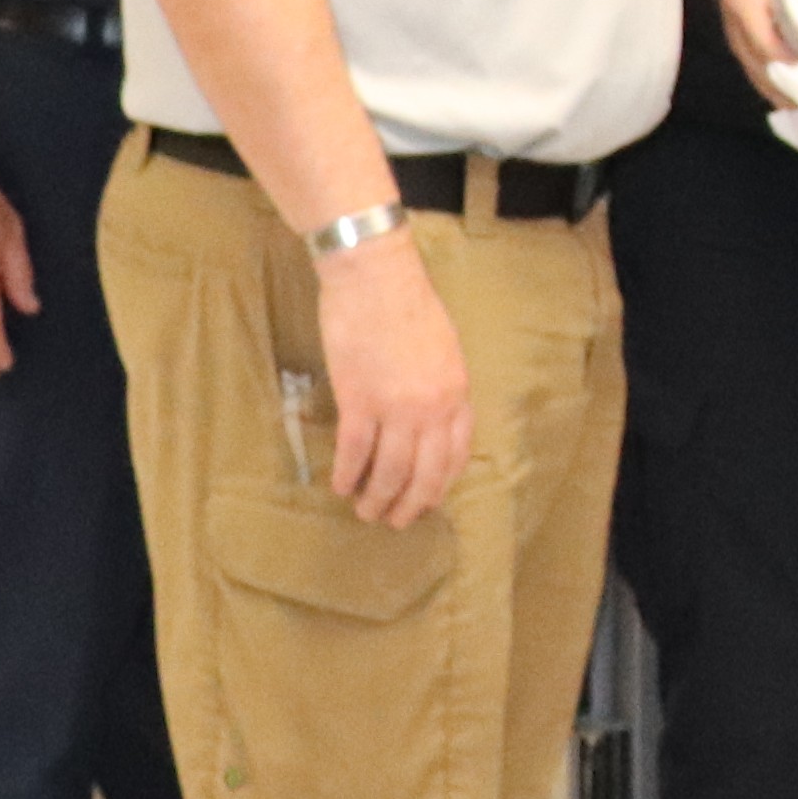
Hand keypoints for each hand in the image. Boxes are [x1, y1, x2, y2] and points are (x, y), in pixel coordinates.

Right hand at [313, 232, 472, 529]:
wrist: (376, 278)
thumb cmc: (408, 306)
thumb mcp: (444, 351)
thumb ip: (441, 387)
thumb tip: (430, 419)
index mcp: (457, 393)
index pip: (456, 455)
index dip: (440, 484)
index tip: (428, 500)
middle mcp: (433, 408)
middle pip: (426, 473)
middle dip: (411, 504)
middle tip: (396, 521)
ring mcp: (396, 407)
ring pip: (389, 471)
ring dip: (376, 498)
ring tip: (365, 512)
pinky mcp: (358, 400)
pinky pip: (355, 451)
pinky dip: (347, 474)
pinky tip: (339, 486)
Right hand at [711, 0, 797, 106]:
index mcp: (744, 4)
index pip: (765, 39)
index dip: (787, 60)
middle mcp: (736, 29)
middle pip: (760, 65)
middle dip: (788, 87)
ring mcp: (737, 40)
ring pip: (758, 74)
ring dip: (782, 94)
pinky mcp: (743, 46)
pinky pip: (757, 72)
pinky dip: (775, 89)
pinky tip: (794, 105)